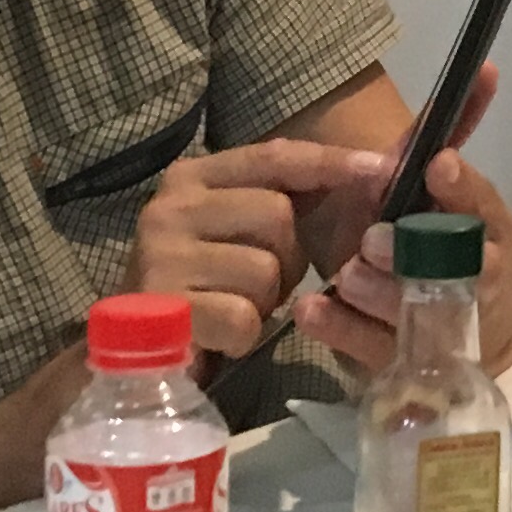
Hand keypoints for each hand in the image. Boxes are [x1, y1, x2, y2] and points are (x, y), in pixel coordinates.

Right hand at [135, 136, 390, 362]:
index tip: (379, 170)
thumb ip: (283, 200)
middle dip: (288, 257)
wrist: (132, 355)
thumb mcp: (235, 231)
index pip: (274, 157)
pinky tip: (218, 335)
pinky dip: (243, 335)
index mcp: (190, 177)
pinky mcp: (163, 309)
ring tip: (235, 307)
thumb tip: (372, 174)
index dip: (329, 163)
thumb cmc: (202, 287)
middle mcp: (169, 206)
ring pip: (265, 270)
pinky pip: (244, 317)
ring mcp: (161, 256)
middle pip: (276, 215)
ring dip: (265, 301)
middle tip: (264, 283)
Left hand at [297, 64, 511, 374]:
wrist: (462, 339)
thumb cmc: (443, 245)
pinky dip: (341, 330)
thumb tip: (482, 70)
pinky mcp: (403, 365)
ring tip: (346, 276)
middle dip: (412, 252)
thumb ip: (449, 139)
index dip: (460, 188)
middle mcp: (476, 282)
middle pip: (456, 272)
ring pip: (416, 316)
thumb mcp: (443, 190)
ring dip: (378, 293)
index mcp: (490, 231)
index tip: (435, 166)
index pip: (483, 207)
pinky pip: (373, 352)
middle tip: (374, 239)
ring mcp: (441, 331)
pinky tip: (313, 311)